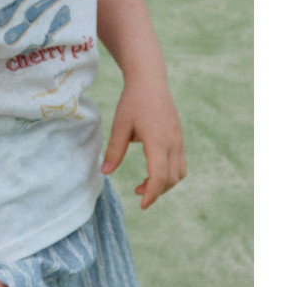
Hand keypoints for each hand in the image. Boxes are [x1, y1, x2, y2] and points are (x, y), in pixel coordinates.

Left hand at [101, 77, 185, 208]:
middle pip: (171, 179)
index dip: (152, 194)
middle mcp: (173, 142)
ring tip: (144, 184)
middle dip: (156, 191)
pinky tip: (153, 170)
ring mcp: (179, 140)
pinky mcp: (180, 138)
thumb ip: (114, 150)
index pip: (160, 176)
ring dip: (165, 184)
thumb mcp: (120, 125)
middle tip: (136, 192)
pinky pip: (180, 163)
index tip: (141, 204)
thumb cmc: (133, 102)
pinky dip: (170, 173)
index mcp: (158, 140)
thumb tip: (105, 173)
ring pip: (179, 173)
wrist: (150, 82)